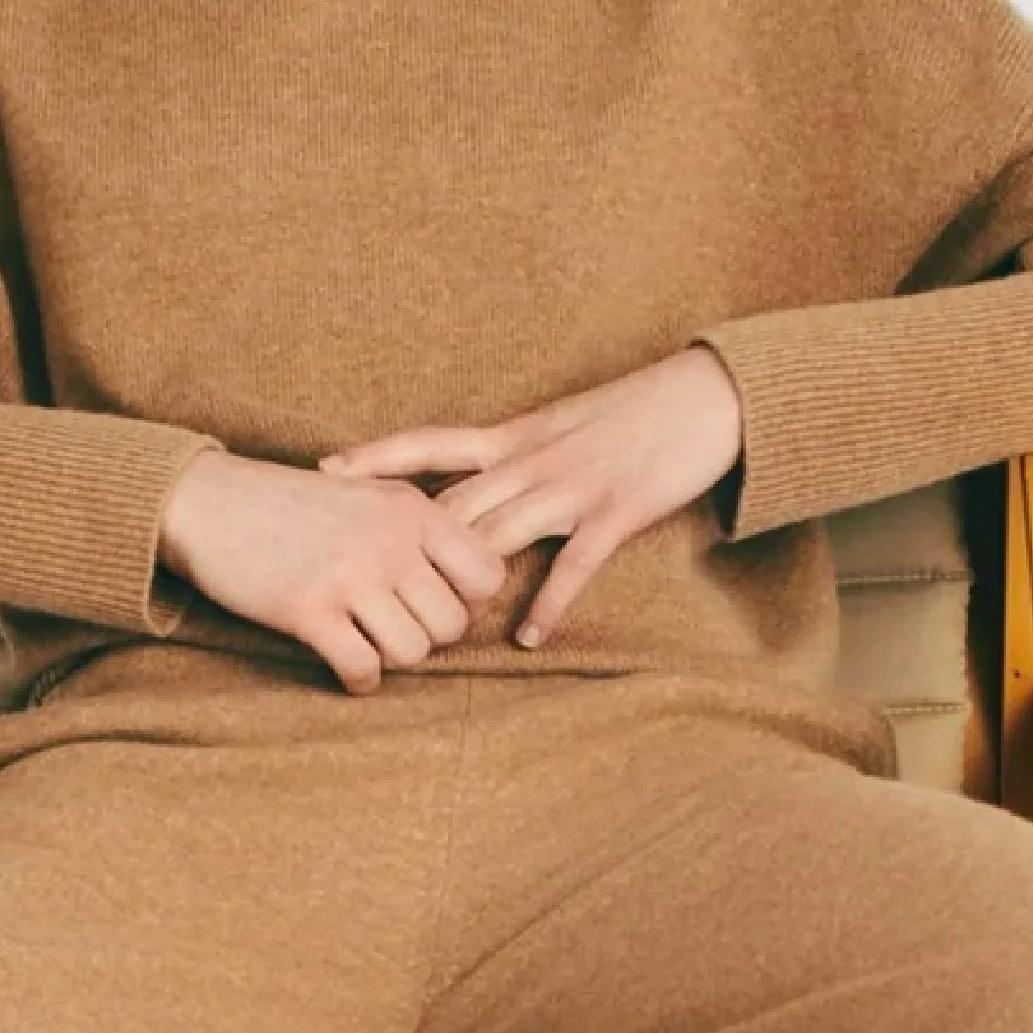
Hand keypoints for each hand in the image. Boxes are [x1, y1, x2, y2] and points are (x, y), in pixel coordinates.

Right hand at [156, 449, 509, 695]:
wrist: (210, 500)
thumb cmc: (291, 502)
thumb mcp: (367, 492)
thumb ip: (419, 526)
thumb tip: (470, 579)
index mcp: (410, 509)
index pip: (487, 574)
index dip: (467, 599)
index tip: (432, 599)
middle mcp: (388, 541)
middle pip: (452, 624)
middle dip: (426, 635)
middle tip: (392, 626)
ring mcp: (349, 576)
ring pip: (413, 651)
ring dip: (391, 657)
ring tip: (366, 640)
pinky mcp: (309, 610)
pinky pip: (363, 669)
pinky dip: (359, 679)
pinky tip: (344, 664)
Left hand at [315, 346, 744, 647]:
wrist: (705, 396)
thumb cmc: (633, 409)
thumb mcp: (562, 421)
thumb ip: (518, 451)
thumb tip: (477, 477)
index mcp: (516, 435)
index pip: (430, 444)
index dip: (377, 457)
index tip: (327, 469)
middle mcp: (533, 460)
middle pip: (452, 504)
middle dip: (404, 542)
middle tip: (357, 575)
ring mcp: (573, 487)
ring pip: (499, 534)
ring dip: (461, 581)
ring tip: (427, 626)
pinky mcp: (616, 512)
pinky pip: (573, 565)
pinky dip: (548, 603)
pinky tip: (526, 637)